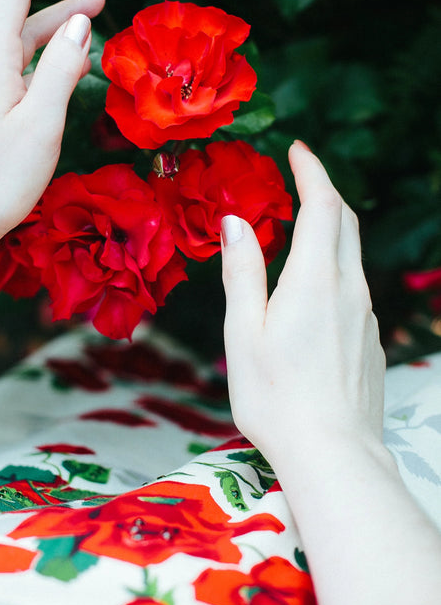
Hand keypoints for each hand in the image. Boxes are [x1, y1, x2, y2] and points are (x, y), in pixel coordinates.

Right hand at [220, 140, 384, 466]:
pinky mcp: (370, 340)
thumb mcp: (243, 332)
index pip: (322, 205)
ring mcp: (365, 315)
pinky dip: (334, 266)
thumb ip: (242, 271)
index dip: (311, 171)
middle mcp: (349, 288)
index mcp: (314, 279)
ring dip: (329, 229)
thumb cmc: (276, 397)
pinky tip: (311, 290)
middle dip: (323, 191)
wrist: (334, 455)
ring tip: (298, 229)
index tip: (296, 149)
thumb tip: (234, 222)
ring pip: (351, 254)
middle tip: (298, 177)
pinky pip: (354, 287)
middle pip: (344, 222)